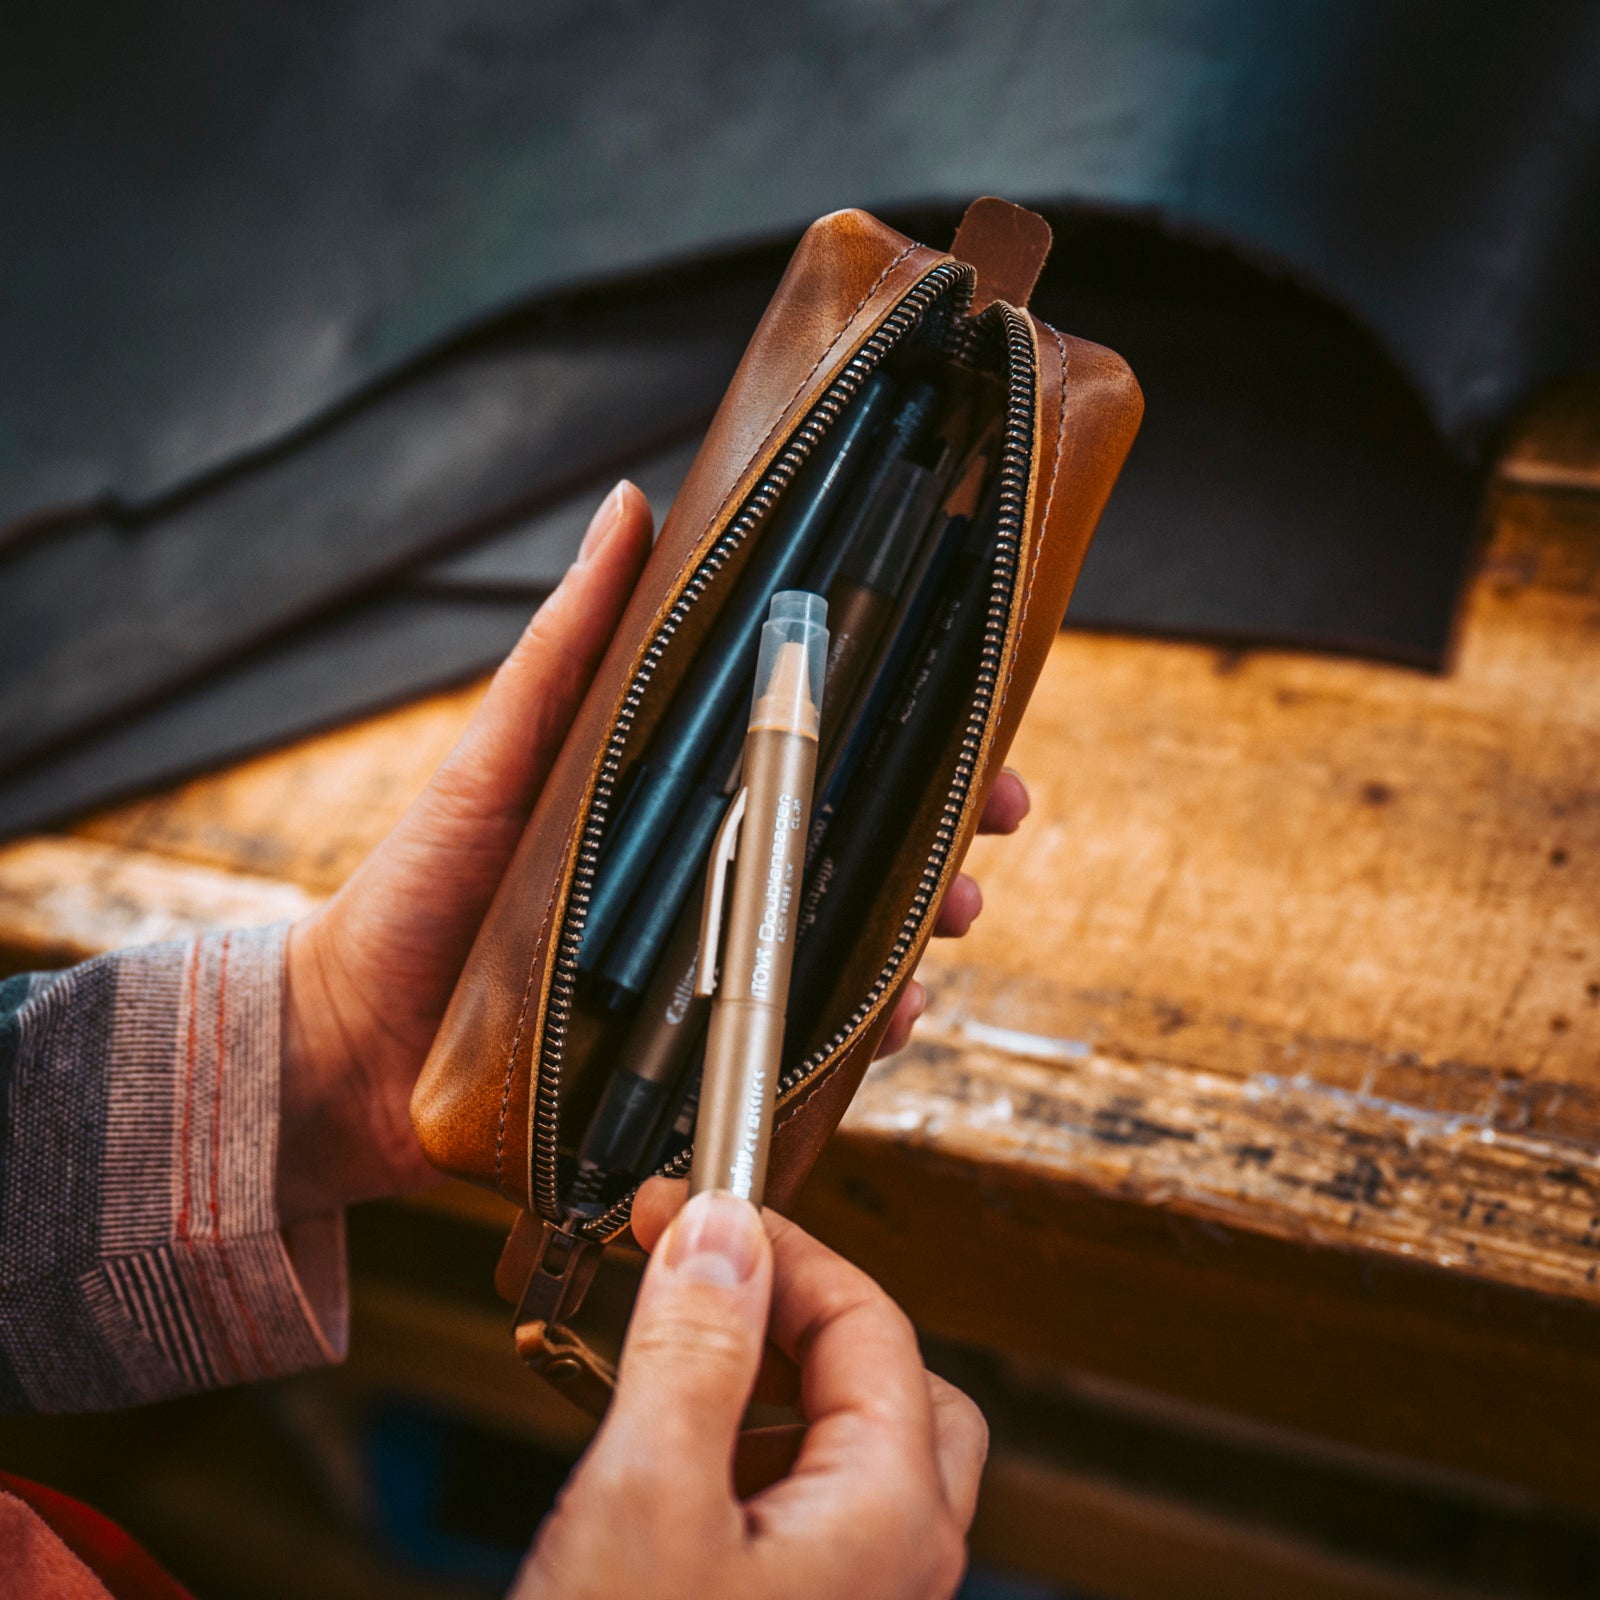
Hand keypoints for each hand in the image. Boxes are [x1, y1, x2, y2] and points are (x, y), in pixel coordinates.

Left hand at [278, 481, 1030, 1223]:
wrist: (350, 1049)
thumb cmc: (420, 889)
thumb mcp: (502, 756)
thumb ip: (569, 646)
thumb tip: (629, 505)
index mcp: (675, 800)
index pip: (813, 758)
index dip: (906, 739)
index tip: (979, 724)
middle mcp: (705, 880)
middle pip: (850, 849)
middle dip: (940, 835)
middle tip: (992, 829)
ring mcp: (705, 971)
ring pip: (842, 943)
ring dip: (916, 930)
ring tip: (950, 923)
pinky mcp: (692, 1058)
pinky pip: (795, 1043)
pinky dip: (854, 1033)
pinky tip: (894, 1020)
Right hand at [514, 1180, 986, 1599]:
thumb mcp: (644, 1499)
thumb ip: (696, 1346)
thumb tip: (725, 1228)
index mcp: (889, 1518)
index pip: (869, 1320)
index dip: (781, 1246)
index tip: (692, 1206)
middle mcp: (896, 1566)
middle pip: (894, 1380)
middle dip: (801, 1311)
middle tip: (704, 1275)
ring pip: (853, 1444)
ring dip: (773, 1376)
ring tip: (675, 1350)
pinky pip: (806, 1507)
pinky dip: (749, 1446)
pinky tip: (670, 1448)